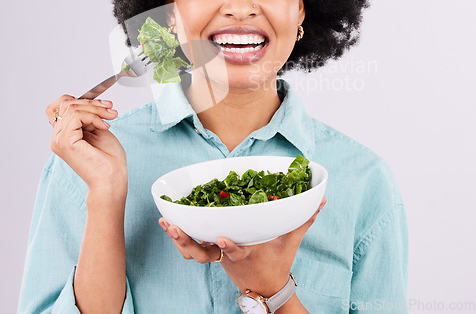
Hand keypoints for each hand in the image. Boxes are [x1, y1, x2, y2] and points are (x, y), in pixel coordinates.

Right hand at [46, 95, 127, 198]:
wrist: (111, 179)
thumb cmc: (108, 160)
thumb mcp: (98, 130)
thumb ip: (88, 117)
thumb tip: (88, 101)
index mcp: (63, 134)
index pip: (59, 106)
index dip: (78, 99)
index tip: (102, 104)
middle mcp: (57, 137)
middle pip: (67, 103)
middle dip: (93, 103)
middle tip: (111, 109)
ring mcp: (59, 139)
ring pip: (72, 107)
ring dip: (97, 109)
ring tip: (111, 117)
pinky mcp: (65, 141)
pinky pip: (76, 116)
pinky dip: (93, 116)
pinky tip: (104, 126)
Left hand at [159, 197, 326, 296]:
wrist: (265, 286)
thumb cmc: (277, 261)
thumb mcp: (290, 242)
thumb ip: (303, 220)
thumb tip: (321, 200)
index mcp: (246, 253)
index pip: (236, 252)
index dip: (228, 246)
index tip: (221, 238)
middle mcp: (227, 256)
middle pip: (201, 253)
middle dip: (185, 241)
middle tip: (172, 226)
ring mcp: (217, 256)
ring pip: (192, 251)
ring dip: (177, 238)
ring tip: (166, 221)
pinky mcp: (212, 252)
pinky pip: (193, 246)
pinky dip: (181, 236)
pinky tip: (171, 220)